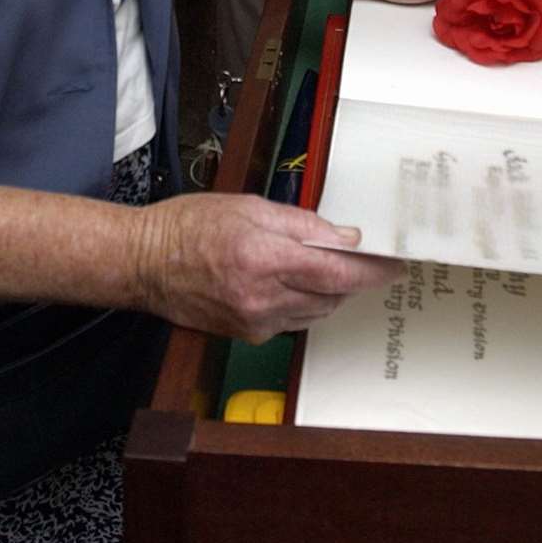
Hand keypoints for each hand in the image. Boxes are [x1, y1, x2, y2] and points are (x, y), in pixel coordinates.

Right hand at [130, 192, 398, 343]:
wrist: (146, 263)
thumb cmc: (191, 225)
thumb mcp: (249, 206)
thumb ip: (302, 224)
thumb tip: (345, 238)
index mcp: (264, 256)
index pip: (337, 271)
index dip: (372, 271)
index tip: (394, 265)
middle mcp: (263, 296)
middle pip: (333, 295)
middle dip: (350, 277)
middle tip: (357, 257)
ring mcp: (255, 322)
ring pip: (317, 311)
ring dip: (328, 291)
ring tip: (315, 264)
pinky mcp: (248, 336)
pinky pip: (293, 321)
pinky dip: (301, 302)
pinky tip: (286, 282)